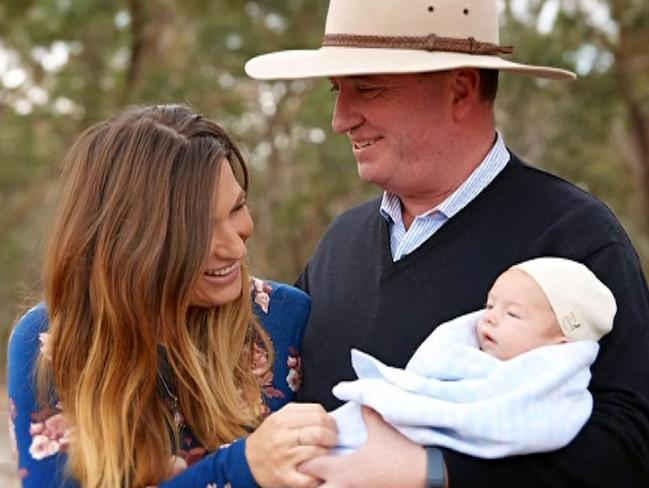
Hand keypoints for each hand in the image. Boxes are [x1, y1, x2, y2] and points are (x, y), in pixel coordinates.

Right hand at [246, 402, 337, 487]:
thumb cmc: (268, 438)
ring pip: (318, 452)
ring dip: (327, 453)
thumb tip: (327, 417)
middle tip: (333, 441)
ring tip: (326, 453)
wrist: (247, 462)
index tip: (332, 427)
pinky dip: (319, 473)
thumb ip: (301, 414)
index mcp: (282, 419)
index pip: (317, 413)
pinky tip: (320, 470)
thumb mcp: (279, 418)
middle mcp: (282, 436)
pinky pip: (310, 476)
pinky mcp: (285, 476)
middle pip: (320, 432)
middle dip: (333, 437)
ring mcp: (284, 457)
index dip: (330, 420)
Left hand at [299, 407, 427, 487]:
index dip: (305, 459)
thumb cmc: (402, 454)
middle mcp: (345, 487)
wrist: (427, 475)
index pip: (309, 466)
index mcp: (344, 469)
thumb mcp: (382, 429)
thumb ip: (367, 414)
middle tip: (313, 471)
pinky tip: (348, 483)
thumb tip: (362, 399)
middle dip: (309, 481)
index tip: (308, 452)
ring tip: (330, 478)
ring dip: (325, 486)